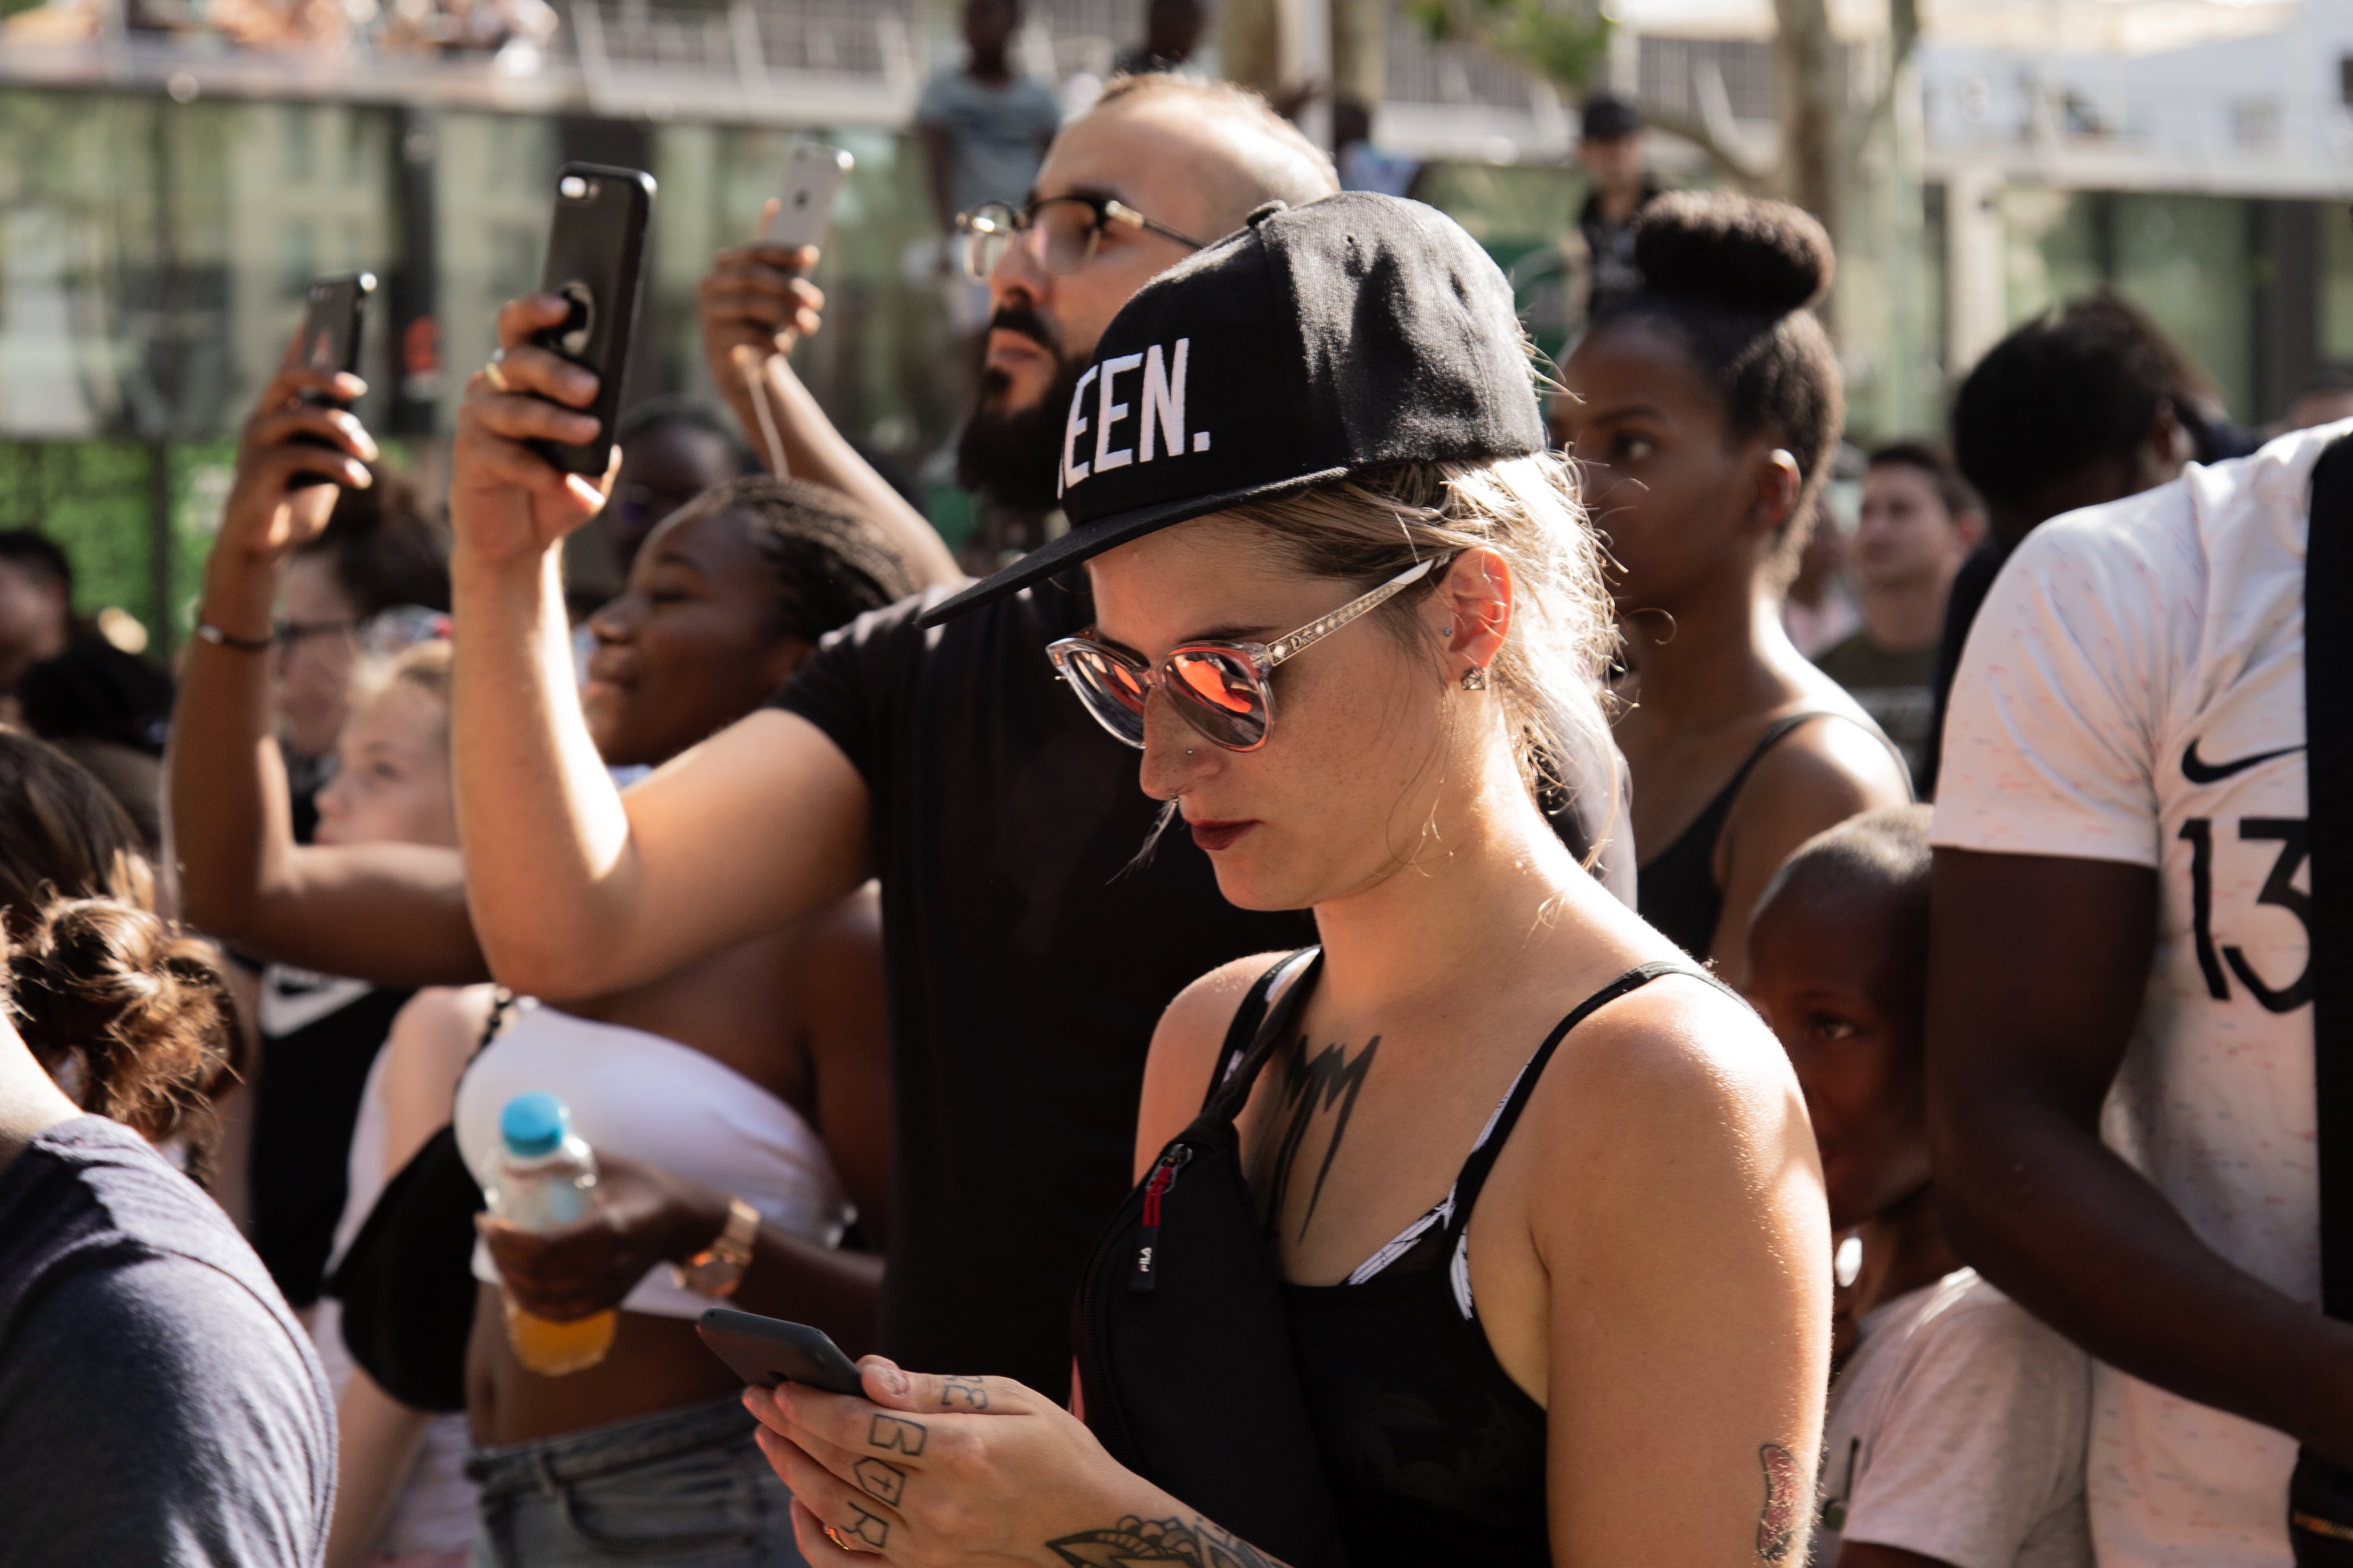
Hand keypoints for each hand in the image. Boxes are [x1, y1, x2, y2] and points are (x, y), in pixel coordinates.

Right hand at [202, 332, 375, 624]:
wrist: (264, 545)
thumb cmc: (294, 498)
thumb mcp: (320, 462)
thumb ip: (330, 435)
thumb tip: (353, 412)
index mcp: (277, 412)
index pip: (288, 366)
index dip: (304, 339)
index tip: (324, 314)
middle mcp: (261, 420)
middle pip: (286, 377)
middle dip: (323, 374)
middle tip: (357, 387)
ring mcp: (255, 444)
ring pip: (298, 416)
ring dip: (341, 431)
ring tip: (368, 453)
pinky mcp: (257, 472)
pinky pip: (299, 455)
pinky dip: (335, 465)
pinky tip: (358, 479)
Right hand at [448, 293, 615, 568]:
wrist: (521, 541)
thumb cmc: (557, 487)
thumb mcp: (590, 461)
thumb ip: (600, 437)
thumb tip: (607, 427)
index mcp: (524, 375)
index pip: (522, 329)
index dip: (536, 311)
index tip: (565, 305)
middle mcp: (495, 388)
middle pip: (520, 362)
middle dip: (557, 372)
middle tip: (590, 389)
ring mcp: (478, 421)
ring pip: (515, 409)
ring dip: (555, 421)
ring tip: (589, 432)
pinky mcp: (469, 458)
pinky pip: (504, 456)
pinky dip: (538, 471)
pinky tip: (563, 485)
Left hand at [477, 1149, 722, 1321]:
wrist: (683, 1222)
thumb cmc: (646, 1186)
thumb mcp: (607, 1164)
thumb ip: (559, 1162)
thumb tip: (508, 1169)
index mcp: (611, 1229)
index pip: (544, 1247)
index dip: (505, 1239)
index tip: (485, 1219)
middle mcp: (611, 1265)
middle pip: (538, 1274)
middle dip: (500, 1254)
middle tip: (487, 1231)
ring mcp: (611, 1288)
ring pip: (543, 1298)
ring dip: (509, 1278)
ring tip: (497, 1253)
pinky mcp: (610, 1300)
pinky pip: (560, 1313)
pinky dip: (530, 1303)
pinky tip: (515, 1285)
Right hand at [699, 233, 825, 385]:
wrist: (746, 370)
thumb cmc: (762, 322)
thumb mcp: (774, 291)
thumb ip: (775, 257)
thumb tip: (773, 205)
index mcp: (726, 266)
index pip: (755, 252)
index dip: (784, 252)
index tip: (812, 255)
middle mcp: (711, 285)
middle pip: (750, 276)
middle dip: (787, 287)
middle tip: (816, 301)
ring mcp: (709, 313)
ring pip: (748, 304)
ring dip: (785, 314)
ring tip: (809, 326)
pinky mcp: (713, 341)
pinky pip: (745, 334)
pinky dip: (771, 339)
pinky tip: (784, 346)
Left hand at [746, 1361, 1209, 1565]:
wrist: (1097, 1534)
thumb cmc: (1057, 1452)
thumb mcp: (1011, 1398)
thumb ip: (935, 1388)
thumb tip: (868, 1373)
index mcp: (960, 1452)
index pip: (858, 1425)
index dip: (809, 1404)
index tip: (778, 1382)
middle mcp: (936, 1507)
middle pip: (837, 1464)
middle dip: (788, 1428)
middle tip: (756, 1396)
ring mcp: (925, 1550)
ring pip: (832, 1510)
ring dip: (790, 1471)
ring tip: (768, 1437)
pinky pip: (847, 1563)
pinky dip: (812, 1536)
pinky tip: (798, 1504)